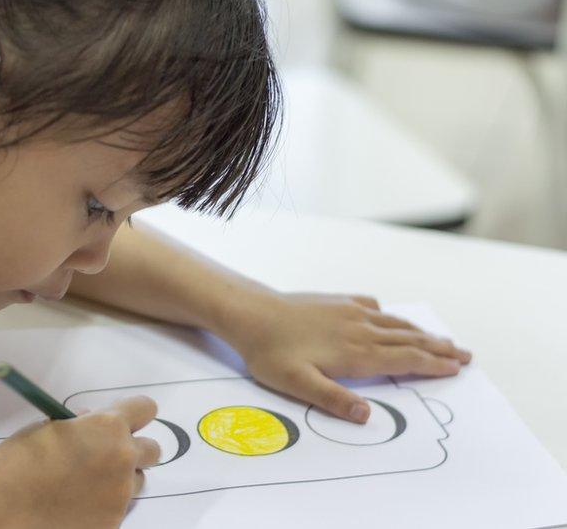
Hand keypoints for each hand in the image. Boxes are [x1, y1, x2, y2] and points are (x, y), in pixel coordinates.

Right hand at [0, 395, 160, 528]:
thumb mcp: (53, 426)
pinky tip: (75, 506)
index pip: (145, 408)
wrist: (5, 501)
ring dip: (121, 480)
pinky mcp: (113, 522)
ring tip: (87, 485)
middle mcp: (123, 458)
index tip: (125, 420)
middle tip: (108, 456)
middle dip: (134, 450)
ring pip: (137, 483)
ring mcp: (121, 494)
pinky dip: (102, 506)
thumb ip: (82, 425)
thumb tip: (91, 424)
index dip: (134, 413)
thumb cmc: (22, 458)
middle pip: (152, 450)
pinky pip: (117, 509)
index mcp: (110, 426)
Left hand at [220, 292, 471, 423]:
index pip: (403, 359)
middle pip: (407, 339)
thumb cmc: (269, 352)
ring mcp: (348, 311)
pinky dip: (389, 314)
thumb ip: (333, 400)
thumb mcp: (296, 384)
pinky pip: (371, 306)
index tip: (456, 368)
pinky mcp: (335, 300)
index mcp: (354, 352)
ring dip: (420, 331)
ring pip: (393, 322)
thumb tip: (368, 417)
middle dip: (439, 348)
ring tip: (441, 338)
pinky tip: (390, 316)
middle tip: (466, 354)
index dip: (432, 365)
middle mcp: (358, 328)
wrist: (250, 312)